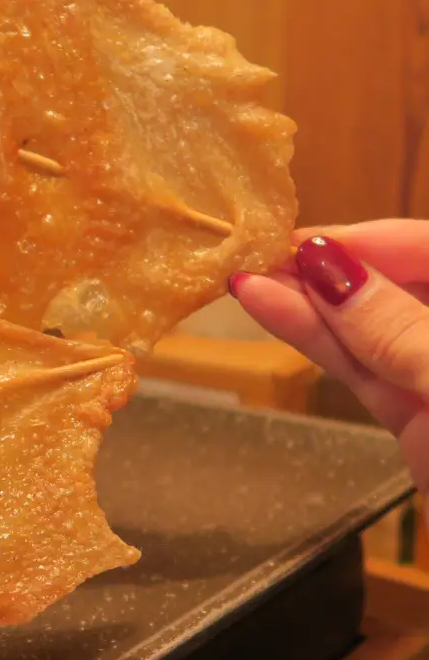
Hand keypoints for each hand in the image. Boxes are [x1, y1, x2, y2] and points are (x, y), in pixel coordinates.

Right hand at [230, 219, 428, 495]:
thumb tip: (334, 268)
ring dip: (313, 304)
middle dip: (336, 265)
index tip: (305, 238)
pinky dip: (322, 343)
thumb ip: (399, 331)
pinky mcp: (426, 421)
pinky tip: (278, 313)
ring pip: (377, 329)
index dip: (373, 238)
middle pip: (406, 282)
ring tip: (248, 278)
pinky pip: (369, 370)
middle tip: (263, 250)